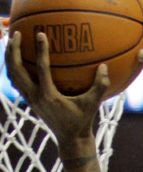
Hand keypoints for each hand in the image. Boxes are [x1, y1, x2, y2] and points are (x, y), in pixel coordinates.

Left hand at [5, 30, 108, 145]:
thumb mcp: (93, 104)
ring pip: (12, 74)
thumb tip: (104, 66)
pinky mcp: (29, 100)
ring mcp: (29, 98)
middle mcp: (34, 96)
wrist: (70, 139)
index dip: (41, 49)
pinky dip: (14, 68)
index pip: (41, 67)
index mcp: (48, 95)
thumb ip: (100, 86)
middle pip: (16, 69)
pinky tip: (19, 60)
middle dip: (14, 50)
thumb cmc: (82, 121)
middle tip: (17, 33)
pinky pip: (16, 81)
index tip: (40, 33)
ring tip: (13, 42)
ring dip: (10, 57)